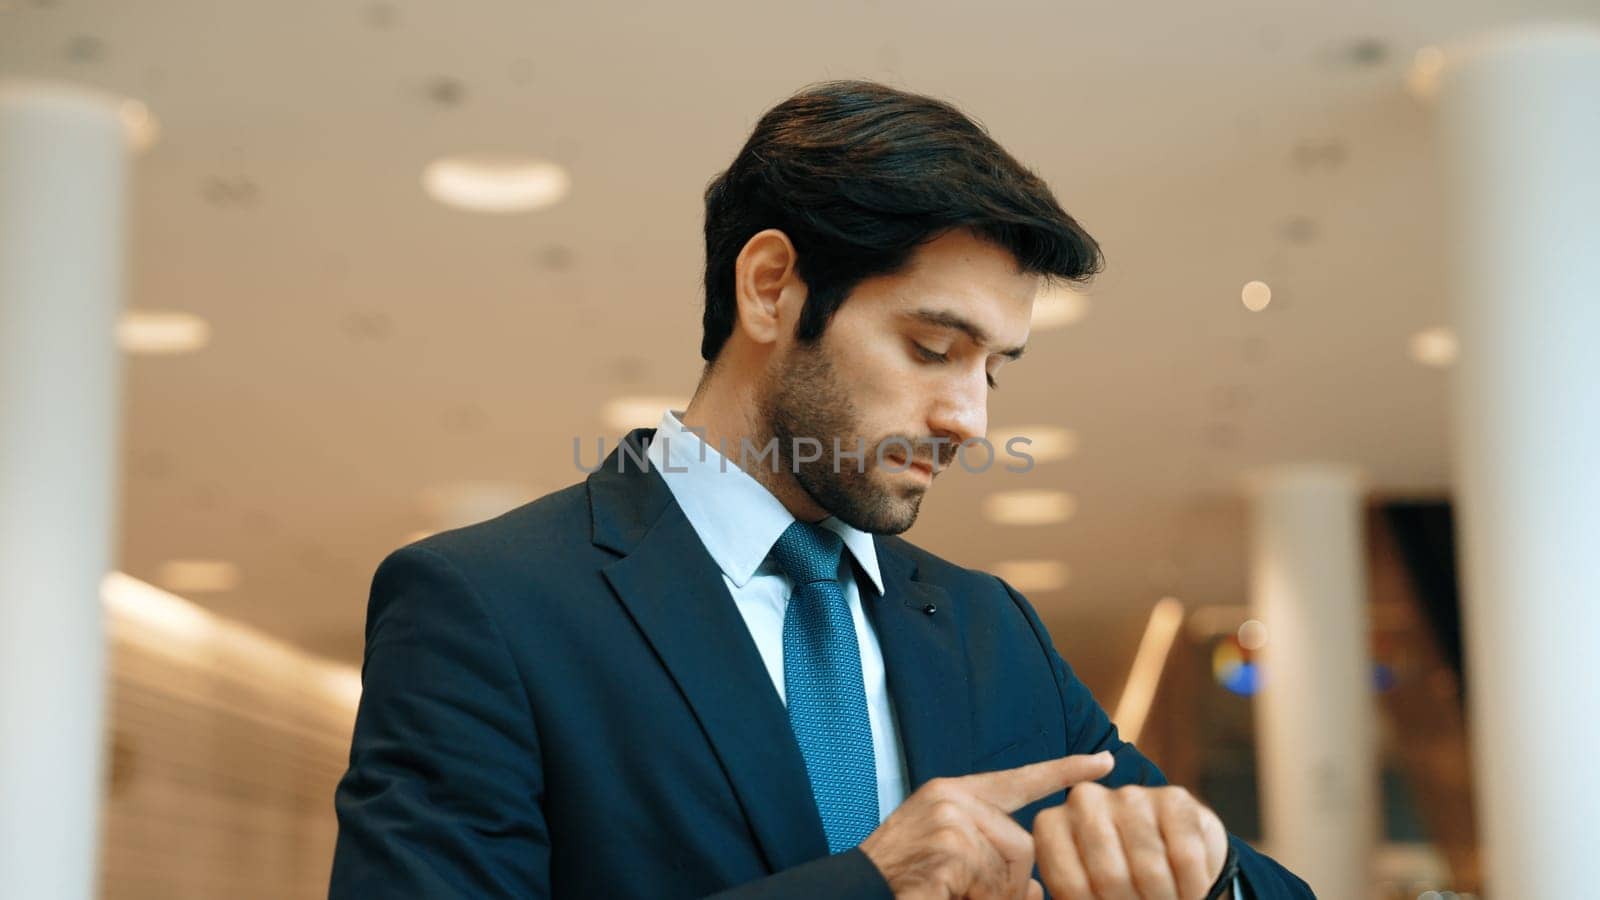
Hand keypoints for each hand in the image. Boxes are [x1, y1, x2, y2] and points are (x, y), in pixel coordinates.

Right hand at [860, 752, 1114, 899]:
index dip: (1064, 772)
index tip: (1104, 762)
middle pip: (1023, 841)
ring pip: (1012, 866)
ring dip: (991, 896)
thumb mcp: (953, 867)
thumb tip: (1037, 888)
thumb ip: (995, 866)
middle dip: (1009, 883)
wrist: (854, 892)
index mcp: (953, 794)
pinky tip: (944, 893)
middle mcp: (952, 796)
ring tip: (953, 893)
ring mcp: (950, 817)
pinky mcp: (950, 844)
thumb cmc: (903, 882)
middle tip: (969, 895)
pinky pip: (992, 883)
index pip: (1019, 780)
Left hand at [1033, 783, 1228, 899]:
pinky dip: (1192, 887)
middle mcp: (1084, 800)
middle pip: (1110, 877)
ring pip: (1149, 869)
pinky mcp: (1175, 797)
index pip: (1071, 886)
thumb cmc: (1115, 881)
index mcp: (1051, 826)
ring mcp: (1130, 794)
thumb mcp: (1084, 891)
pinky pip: (1186, 856)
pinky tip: (1190, 890)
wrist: (1167, 856)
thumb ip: (1072, 895)